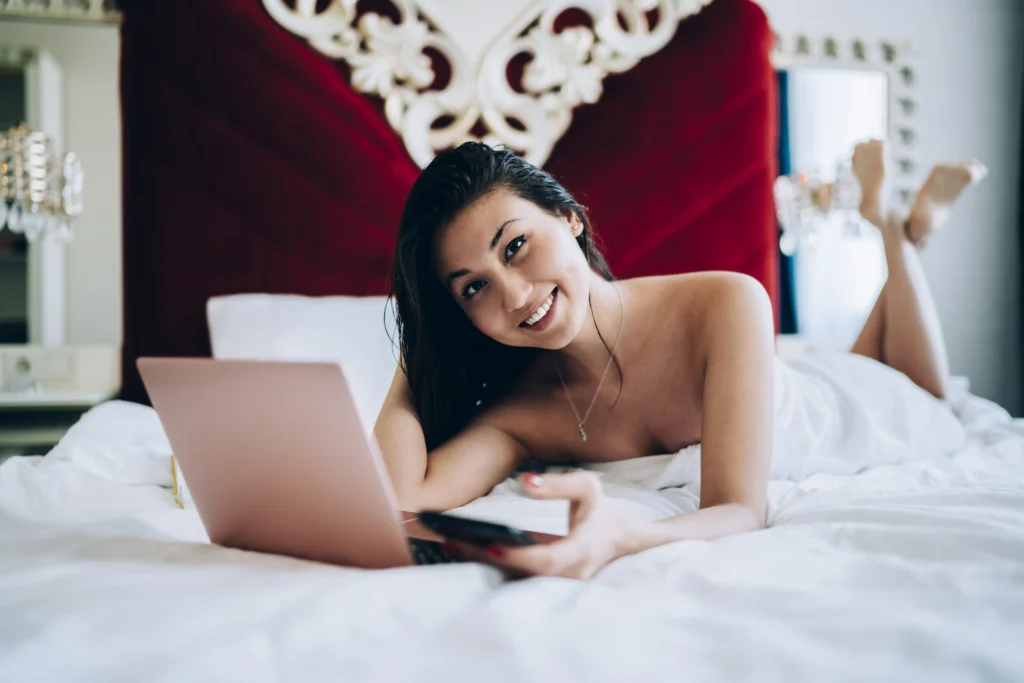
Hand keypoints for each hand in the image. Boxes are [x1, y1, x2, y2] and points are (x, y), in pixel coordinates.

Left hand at [444, 470, 635, 579]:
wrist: (619, 539)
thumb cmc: (599, 510)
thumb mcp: (588, 488)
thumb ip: (558, 485)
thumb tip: (526, 483)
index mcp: (580, 551)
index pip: (545, 561)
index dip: (517, 556)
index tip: (488, 544)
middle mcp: (568, 573)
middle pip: (522, 573)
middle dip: (486, 559)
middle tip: (452, 542)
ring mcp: (557, 584)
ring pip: (517, 578)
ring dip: (483, 563)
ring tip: (449, 543)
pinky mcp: (546, 583)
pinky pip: (516, 577)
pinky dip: (490, 565)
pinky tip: (463, 550)